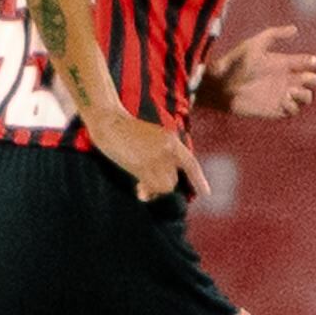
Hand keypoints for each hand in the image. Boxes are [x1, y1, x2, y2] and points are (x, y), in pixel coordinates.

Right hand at [88, 108, 208, 202]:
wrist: (108, 120)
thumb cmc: (123, 130)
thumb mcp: (149, 138)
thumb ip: (157, 156)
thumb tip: (153, 182)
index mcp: (171, 139)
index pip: (190, 163)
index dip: (198, 180)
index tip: (206, 194)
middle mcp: (168, 148)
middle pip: (174, 178)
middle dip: (162, 185)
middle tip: (144, 187)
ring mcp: (156, 157)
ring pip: (166, 185)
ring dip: (154, 189)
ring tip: (141, 188)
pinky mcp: (143, 164)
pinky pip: (153, 187)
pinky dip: (148, 193)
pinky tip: (139, 192)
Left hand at [206, 25, 315, 120]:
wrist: (219, 86)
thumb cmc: (234, 63)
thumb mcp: (254, 45)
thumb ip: (273, 34)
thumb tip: (295, 29)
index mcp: (282, 64)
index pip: (308, 63)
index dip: (311, 62)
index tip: (309, 62)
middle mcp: (284, 80)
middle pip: (312, 81)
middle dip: (312, 79)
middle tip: (301, 78)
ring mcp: (281, 95)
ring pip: (306, 97)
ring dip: (305, 94)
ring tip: (290, 90)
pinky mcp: (276, 109)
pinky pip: (294, 111)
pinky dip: (294, 106)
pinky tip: (284, 99)